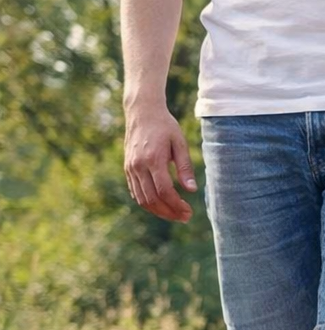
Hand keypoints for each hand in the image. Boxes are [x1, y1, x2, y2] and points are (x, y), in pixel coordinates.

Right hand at [124, 103, 196, 222]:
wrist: (142, 111)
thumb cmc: (165, 126)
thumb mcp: (180, 143)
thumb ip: (185, 167)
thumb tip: (191, 190)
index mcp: (153, 159)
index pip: (164, 191)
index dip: (176, 205)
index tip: (188, 211)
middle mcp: (138, 165)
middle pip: (152, 199)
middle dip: (169, 212)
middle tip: (184, 217)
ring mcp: (130, 167)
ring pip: (142, 199)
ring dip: (159, 212)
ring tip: (175, 215)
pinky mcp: (127, 168)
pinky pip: (135, 192)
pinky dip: (148, 203)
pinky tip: (161, 206)